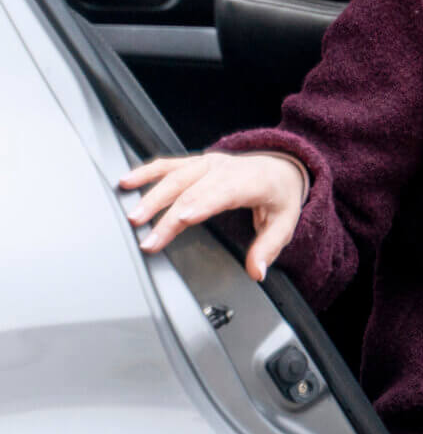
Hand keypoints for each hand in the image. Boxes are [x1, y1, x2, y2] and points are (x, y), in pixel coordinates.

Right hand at [118, 151, 306, 280]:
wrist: (281, 167)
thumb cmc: (279, 195)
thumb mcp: (285, 222)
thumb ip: (269, 247)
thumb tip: (257, 271)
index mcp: (251, 181)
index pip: (224, 192)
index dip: (203, 204)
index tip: (182, 219)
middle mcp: (227, 168)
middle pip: (193, 191)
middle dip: (168, 216)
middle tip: (148, 239)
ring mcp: (209, 163)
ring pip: (176, 177)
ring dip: (152, 196)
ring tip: (132, 216)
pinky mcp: (195, 162)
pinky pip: (168, 165)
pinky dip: (146, 172)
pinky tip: (126, 182)